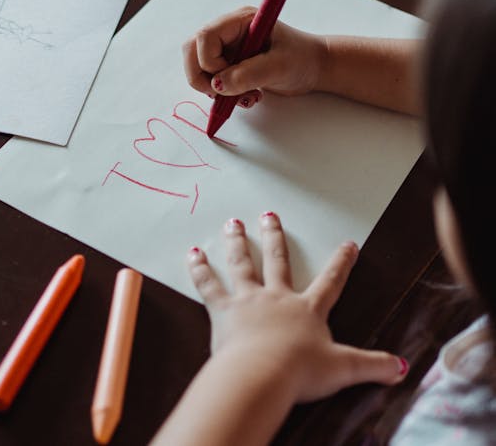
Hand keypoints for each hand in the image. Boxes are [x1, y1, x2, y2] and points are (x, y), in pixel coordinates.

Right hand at [182, 7, 327, 105]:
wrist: (314, 68)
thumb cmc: (302, 59)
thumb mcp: (278, 67)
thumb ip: (247, 74)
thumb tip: (217, 86)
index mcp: (240, 21)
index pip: (204, 37)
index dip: (209, 63)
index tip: (229, 79)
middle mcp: (228, 31)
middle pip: (192, 51)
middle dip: (202, 78)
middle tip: (222, 94)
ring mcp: (227, 48)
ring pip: (198, 67)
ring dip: (214, 89)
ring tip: (243, 96)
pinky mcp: (229, 64)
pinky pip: (211, 80)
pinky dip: (223, 95)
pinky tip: (247, 97)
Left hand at [188, 213, 406, 401]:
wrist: (263, 375)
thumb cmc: (300, 372)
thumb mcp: (343, 369)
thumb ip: (371, 366)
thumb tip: (400, 369)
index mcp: (307, 309)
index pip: (330, 281)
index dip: (341, 263)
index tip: (348, 244)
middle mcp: (277, 298)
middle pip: (277, 261)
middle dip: (276, 237)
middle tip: (269, 216)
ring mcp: (248, 301)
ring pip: (242, 264)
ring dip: (237, 242)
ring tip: (233, 224)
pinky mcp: (223, 311)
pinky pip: (208, 285)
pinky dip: (199, 269)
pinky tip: (192, 254)